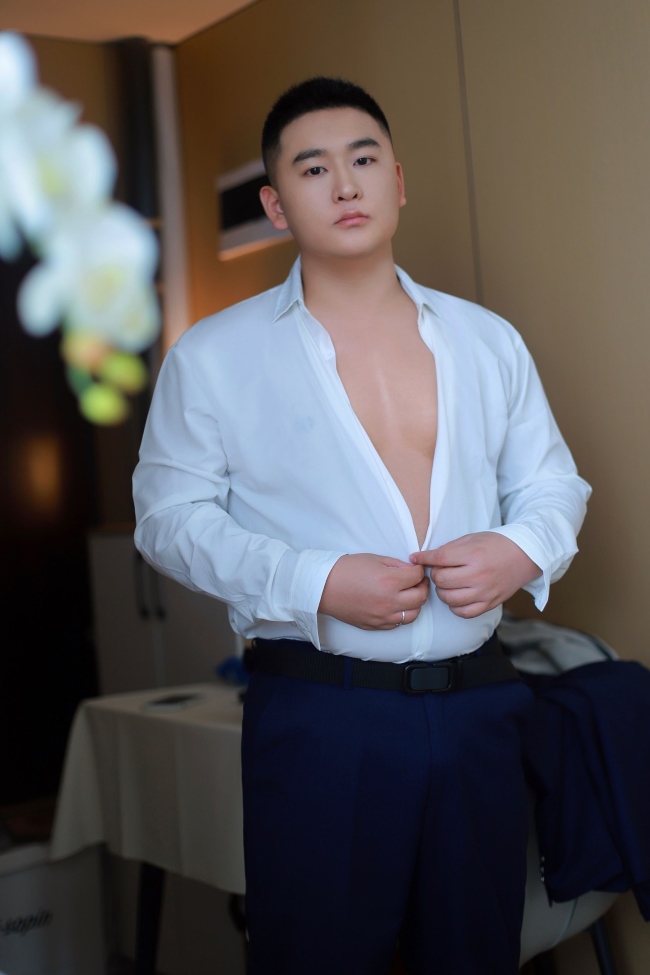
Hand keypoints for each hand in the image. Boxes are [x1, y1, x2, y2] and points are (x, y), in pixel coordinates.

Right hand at [319, 554, 428, 629]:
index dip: (419, 570)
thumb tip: (411, 570)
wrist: (323, 587)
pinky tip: (395, 605)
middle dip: (422, 586)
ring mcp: (383, 617)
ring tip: (408, 594)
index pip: (417, 577)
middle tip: (417, 580)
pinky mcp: (375, 626)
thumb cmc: (345, 570)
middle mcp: (389, 602)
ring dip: (415, 603)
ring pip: (413, 614)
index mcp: (389, 582)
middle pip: (421, 597)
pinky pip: (398, 624)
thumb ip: (396, 565)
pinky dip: (401, 614)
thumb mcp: (374, 559)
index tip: (415, 568)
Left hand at [409, 532, 540, 618]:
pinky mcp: (489, 604)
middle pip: (441, 580)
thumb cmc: (495, 545)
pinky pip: (463, 612)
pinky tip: (457, 596)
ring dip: (442, 591)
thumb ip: (447, 549)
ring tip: (448, 583)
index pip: (439, 559)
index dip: (424, 558)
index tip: (416, 558)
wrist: (524, 556)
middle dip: (436, 574)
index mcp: (473, 555)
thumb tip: (421, 558)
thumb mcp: (471, 539)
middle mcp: (478, 575)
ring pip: (449, 598)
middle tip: (441, 569)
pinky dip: (455, 606)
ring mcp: (484, 592)